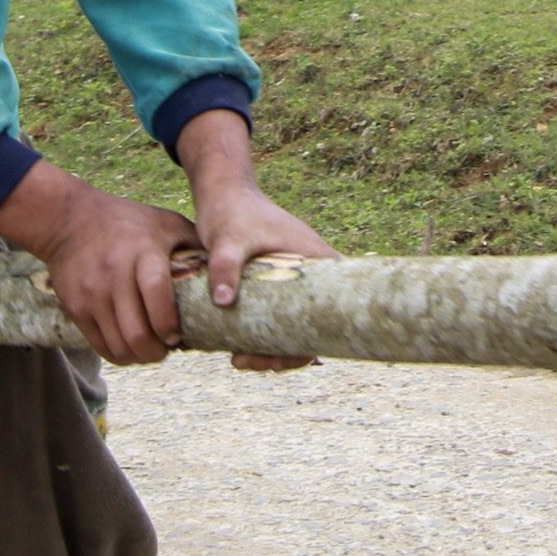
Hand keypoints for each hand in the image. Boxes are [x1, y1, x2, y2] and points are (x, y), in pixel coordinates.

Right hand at [0, 166, 200, 365]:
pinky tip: (131, 347)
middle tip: (167, 349)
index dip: (169, 324)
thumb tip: (225, 273)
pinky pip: (99, 345)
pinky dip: (119, 354)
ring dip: (139, 357)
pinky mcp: (75, 306)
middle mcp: (115, 273)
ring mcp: (93, 292)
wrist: (69, 220)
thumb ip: (194, 245)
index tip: (178, 336)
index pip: (157, 294)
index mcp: (143, 251)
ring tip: (151, 350)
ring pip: (119, 345)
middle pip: (137, 332)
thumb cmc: (129, 222)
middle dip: (157, 352)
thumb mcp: (165, 223)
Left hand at [189, 178, 336, 371]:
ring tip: (238, 360)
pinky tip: (237, 347)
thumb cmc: (232, 211)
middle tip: (247, 362)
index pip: (333, 311)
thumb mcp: (228, 238)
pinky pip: (279, 317)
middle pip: (313, 326)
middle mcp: (312, 274)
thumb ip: (226, 266)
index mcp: (317, 260)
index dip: (317, 340)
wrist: (223, 193)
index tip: (284, 357)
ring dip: (272, 348)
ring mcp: (294, 280)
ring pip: (294, 325)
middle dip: (285, 354)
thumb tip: (223, 301)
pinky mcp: (276, 284)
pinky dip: (263, 334)